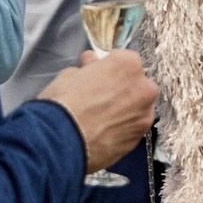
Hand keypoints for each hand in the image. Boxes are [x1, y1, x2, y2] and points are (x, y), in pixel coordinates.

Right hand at [38, 49, 157, 172]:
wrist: (59, 142)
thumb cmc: (64, 106)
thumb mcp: (70, 75)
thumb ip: (88, 68)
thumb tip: (90, 67)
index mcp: (128, 65)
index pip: (126, 60)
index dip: (110, 68)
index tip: (100, 73)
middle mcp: (143, 89)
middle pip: (137, 84)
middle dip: (121, 89)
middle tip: (99, 96)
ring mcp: (143, 116)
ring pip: (137, 109)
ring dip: (124, 111)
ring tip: (98, 118)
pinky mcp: (137, 139)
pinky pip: (132, 129)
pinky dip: (121, 130)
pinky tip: (101, 131)